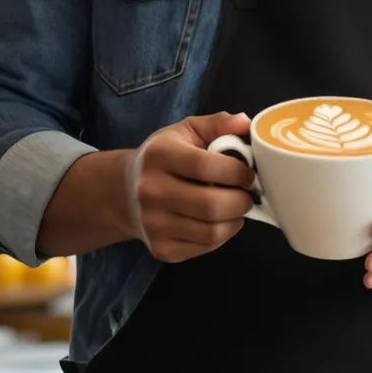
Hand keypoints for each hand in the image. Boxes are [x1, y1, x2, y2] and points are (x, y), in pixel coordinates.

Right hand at [123, 113, 255, 261]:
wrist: (124, 192)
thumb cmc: (163, 157)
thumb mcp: (186, 132)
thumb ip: (218, 124)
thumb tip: (246, 123)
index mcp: (159, 155)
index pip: (206, 167)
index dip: (237, 172)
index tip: (247, 174)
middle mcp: (150, 190)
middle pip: (212, 205)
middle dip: (242, 202)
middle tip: (246, 196)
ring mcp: (153, 224)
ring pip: (212, 232)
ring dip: (235, 221)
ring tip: (234, 209)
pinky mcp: (160, 249)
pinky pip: (205, 247)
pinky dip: (220, 236)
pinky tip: (217, 222)